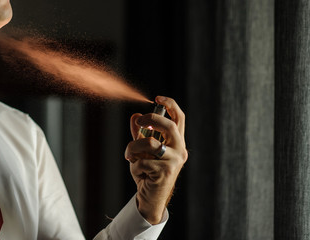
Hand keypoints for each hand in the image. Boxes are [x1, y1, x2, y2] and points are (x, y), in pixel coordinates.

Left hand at [124, 96, 187, 223]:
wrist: (150, 197)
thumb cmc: (148, 172)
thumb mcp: (142, 150)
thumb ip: (140, 134)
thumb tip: (135, 116)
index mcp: (177, 141)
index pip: (179, 118)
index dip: (170, 104)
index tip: (157, 97)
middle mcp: (180, 150)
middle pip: (169, 126)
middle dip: (151, 119)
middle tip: (139, 122)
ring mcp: (175, 161)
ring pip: (150, 144)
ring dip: (134, 147)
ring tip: (129, 155)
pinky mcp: (166, 172)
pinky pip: (143, 161)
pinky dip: (134, 165)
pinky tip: (138, 173)